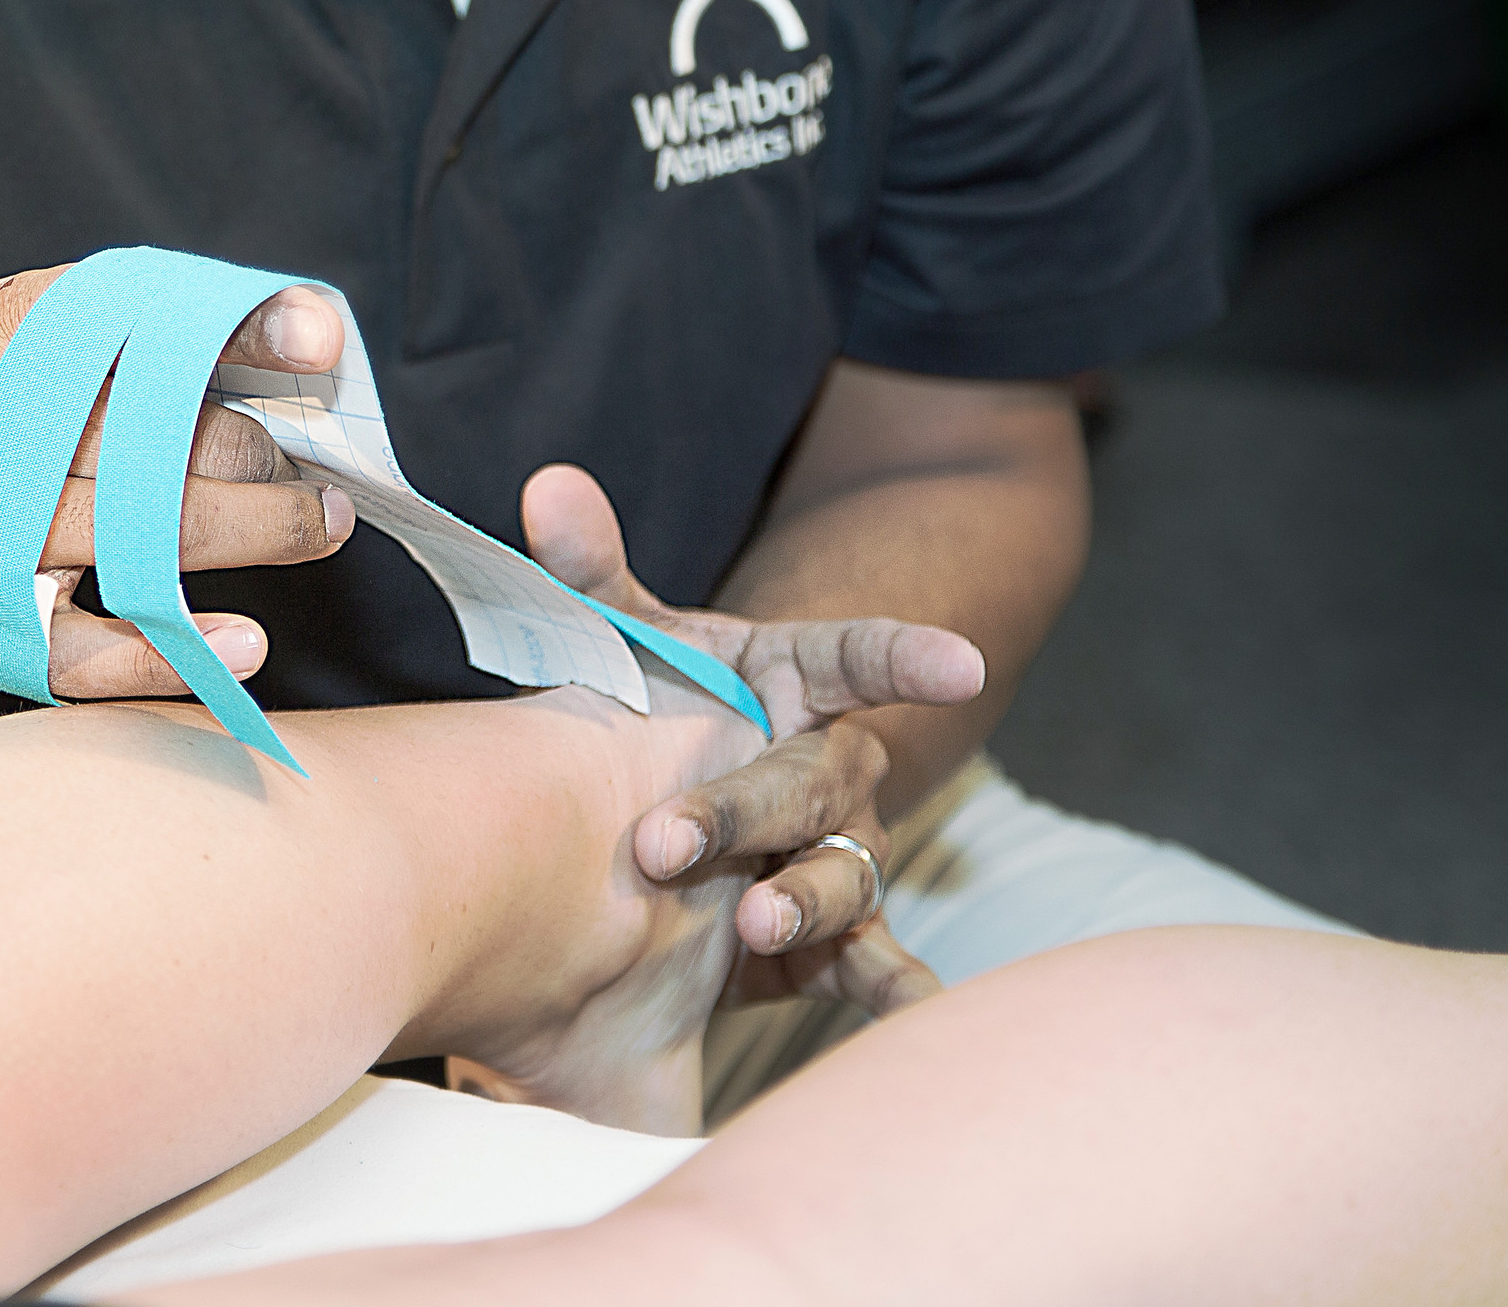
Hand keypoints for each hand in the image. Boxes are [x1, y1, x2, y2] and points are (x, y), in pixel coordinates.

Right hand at [0, 264, 356, 705]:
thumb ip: (113, 329)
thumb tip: (278, 333)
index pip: (142, 322)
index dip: (240, 329)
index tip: (319, 342)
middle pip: (165, 437)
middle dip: (265, 458)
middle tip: (320, 476)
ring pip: (150, 535)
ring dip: (258, 534)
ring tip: (318, 528)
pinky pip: (94, 652)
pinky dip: (179, 652)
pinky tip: (244, 645)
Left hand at [520, 463, 987, 1016]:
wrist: (690, 809)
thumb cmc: (670, 704)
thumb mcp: (631, 637)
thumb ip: (591, 569)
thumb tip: (550, 486)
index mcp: (796, 685)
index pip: (855, 658)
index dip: (905, 657)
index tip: (957, 665)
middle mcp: (831, 770)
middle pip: (809, 782)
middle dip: (747, 807)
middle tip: (666, 840)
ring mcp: (837, 853)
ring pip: (842, 874)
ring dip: (808, 900)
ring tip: (758, 922)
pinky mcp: (827, 938)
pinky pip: (871, 964)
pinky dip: (896, 993)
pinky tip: (917, 1020)